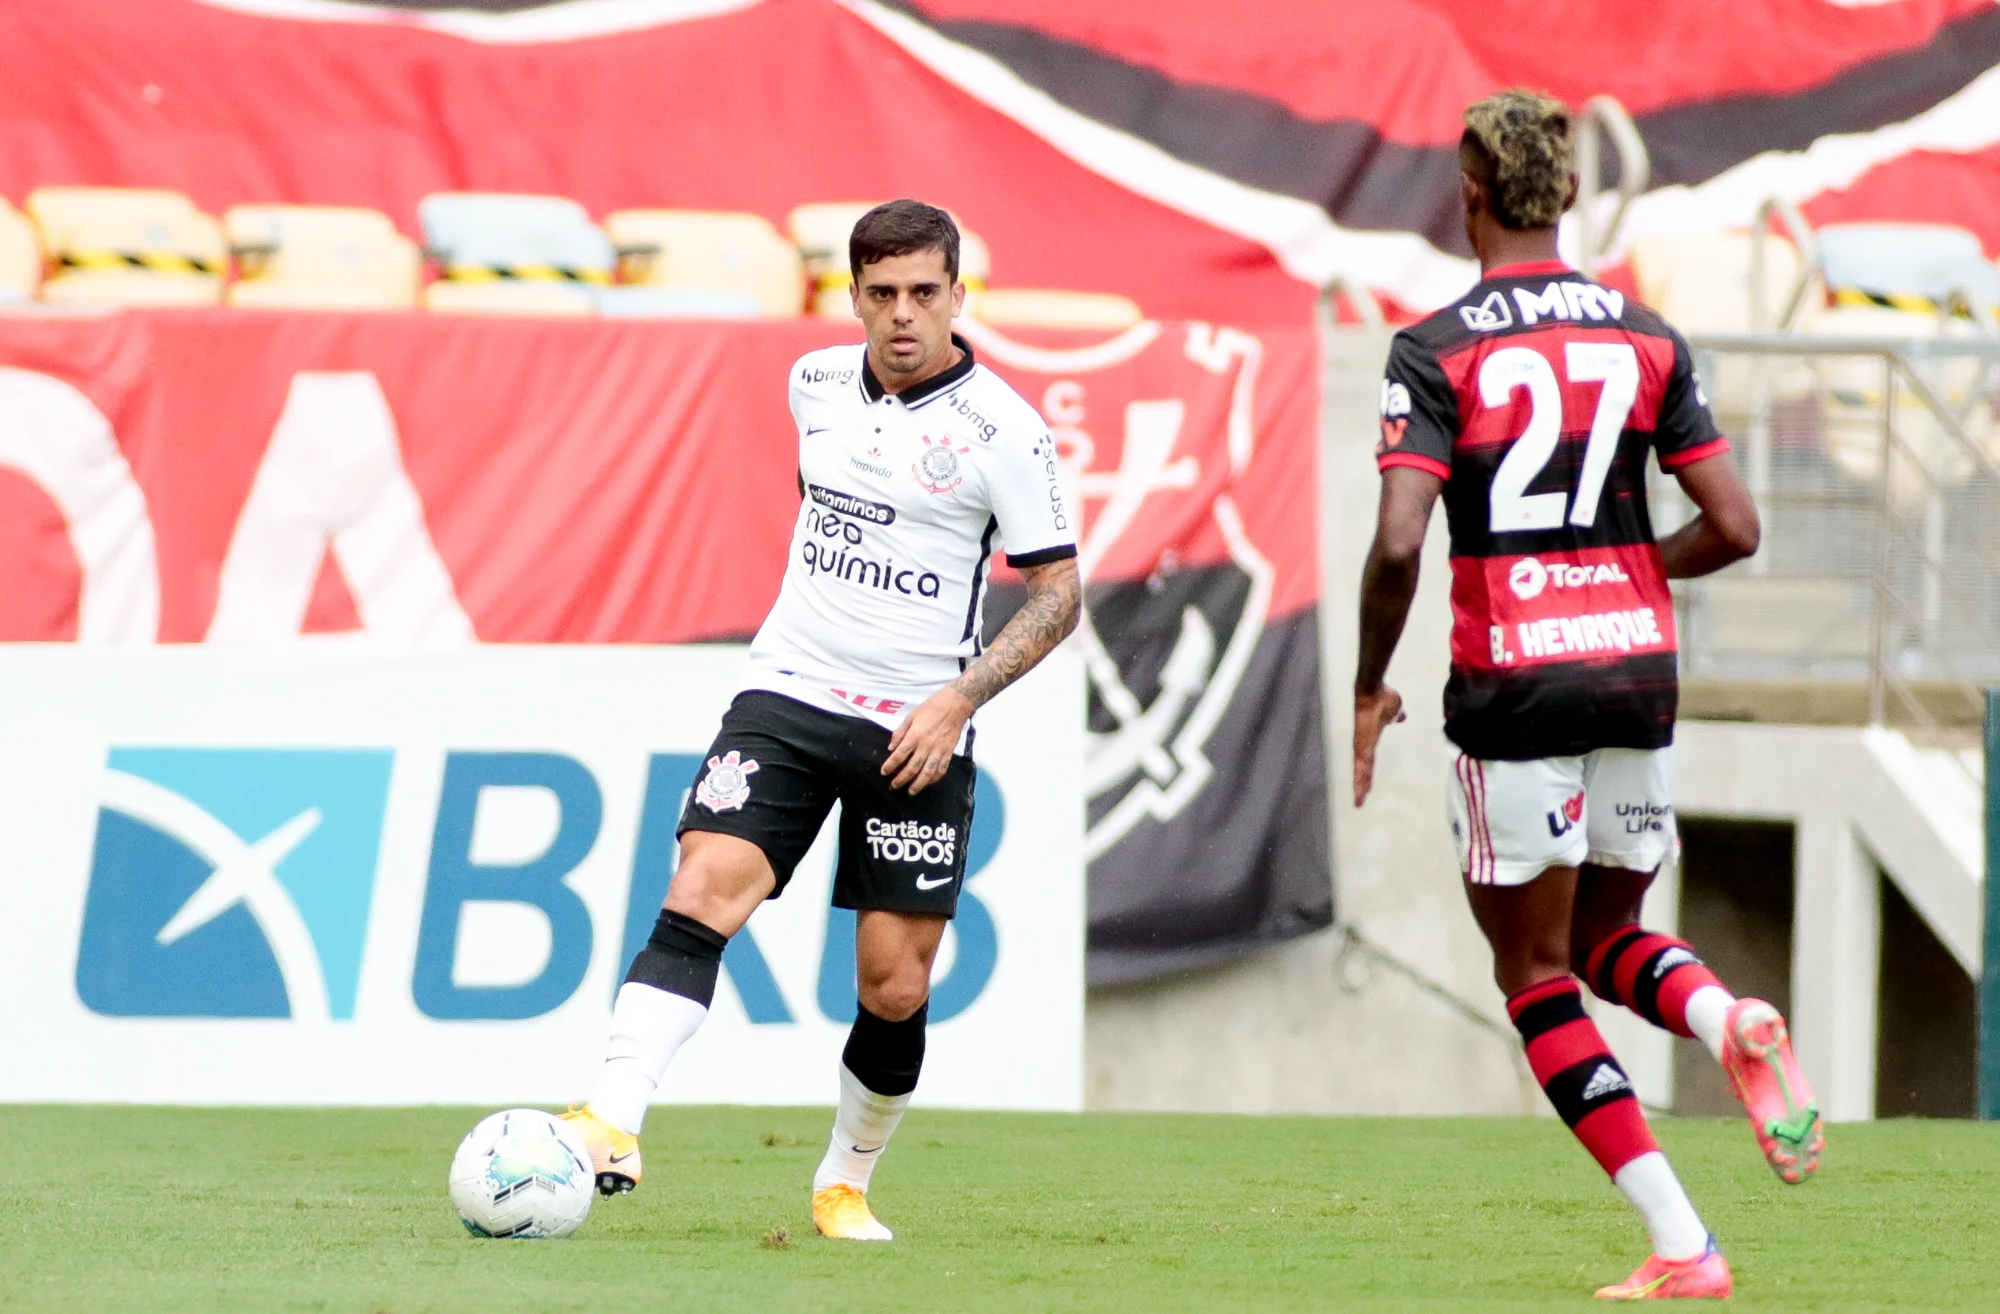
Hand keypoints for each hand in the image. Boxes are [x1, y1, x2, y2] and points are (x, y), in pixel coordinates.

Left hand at [882, 686, 973, 793]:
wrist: (954, 705)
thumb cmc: (931, 708)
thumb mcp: (911, 716)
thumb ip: (900, 732)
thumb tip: (891, 748)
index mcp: (915, 736)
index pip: (899, 755)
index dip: (890, 766)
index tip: (884, 772)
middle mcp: (926, 745)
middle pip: (912, 768)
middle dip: (901, 779)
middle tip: (894, 785)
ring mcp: (938, 751)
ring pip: (927, 773)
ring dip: (918, 784)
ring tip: (911, 791)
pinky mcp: (948, 753)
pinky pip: (941, 770)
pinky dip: (934, 779)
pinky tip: (928, 782)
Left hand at [1352, 684, 1405, 807]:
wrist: (1373, 690)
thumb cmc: (1383, 697)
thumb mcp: (1394, 710)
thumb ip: (1396, 716)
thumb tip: (1401, 716)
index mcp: (1370, 739)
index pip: (1369, 760)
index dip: (1368, 773)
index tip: (1368, 786)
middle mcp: (1363, 744)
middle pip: (1362, 769)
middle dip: (1362, 785)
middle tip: (1359, 802)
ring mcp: (1361, 745)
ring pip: (1360, 770)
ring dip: (1360, 786)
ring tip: (1359, 801)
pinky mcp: (1362, 744)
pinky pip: (1362, 765)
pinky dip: (1361, 777)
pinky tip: (1362, 789)